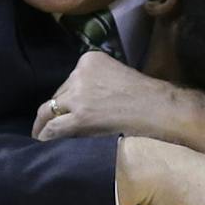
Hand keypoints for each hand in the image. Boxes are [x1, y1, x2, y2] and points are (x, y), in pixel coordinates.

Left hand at [35, 51, 204, 156]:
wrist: (163, 110)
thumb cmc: (147, 98)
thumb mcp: (117, 77)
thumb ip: (97, 84)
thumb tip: (81, 104)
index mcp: (90, 60)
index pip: (68, 82)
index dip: (66, 100)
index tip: (65, 112)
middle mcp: (80, 73)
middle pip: (58, 96)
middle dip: (56, 113)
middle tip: (49, 129)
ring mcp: (79, 95)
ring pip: (49, 111)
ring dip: (45, 126)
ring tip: (41, 138)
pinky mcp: (81, 116)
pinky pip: (54, 128)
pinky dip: (46, 137)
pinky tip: (45, 144)